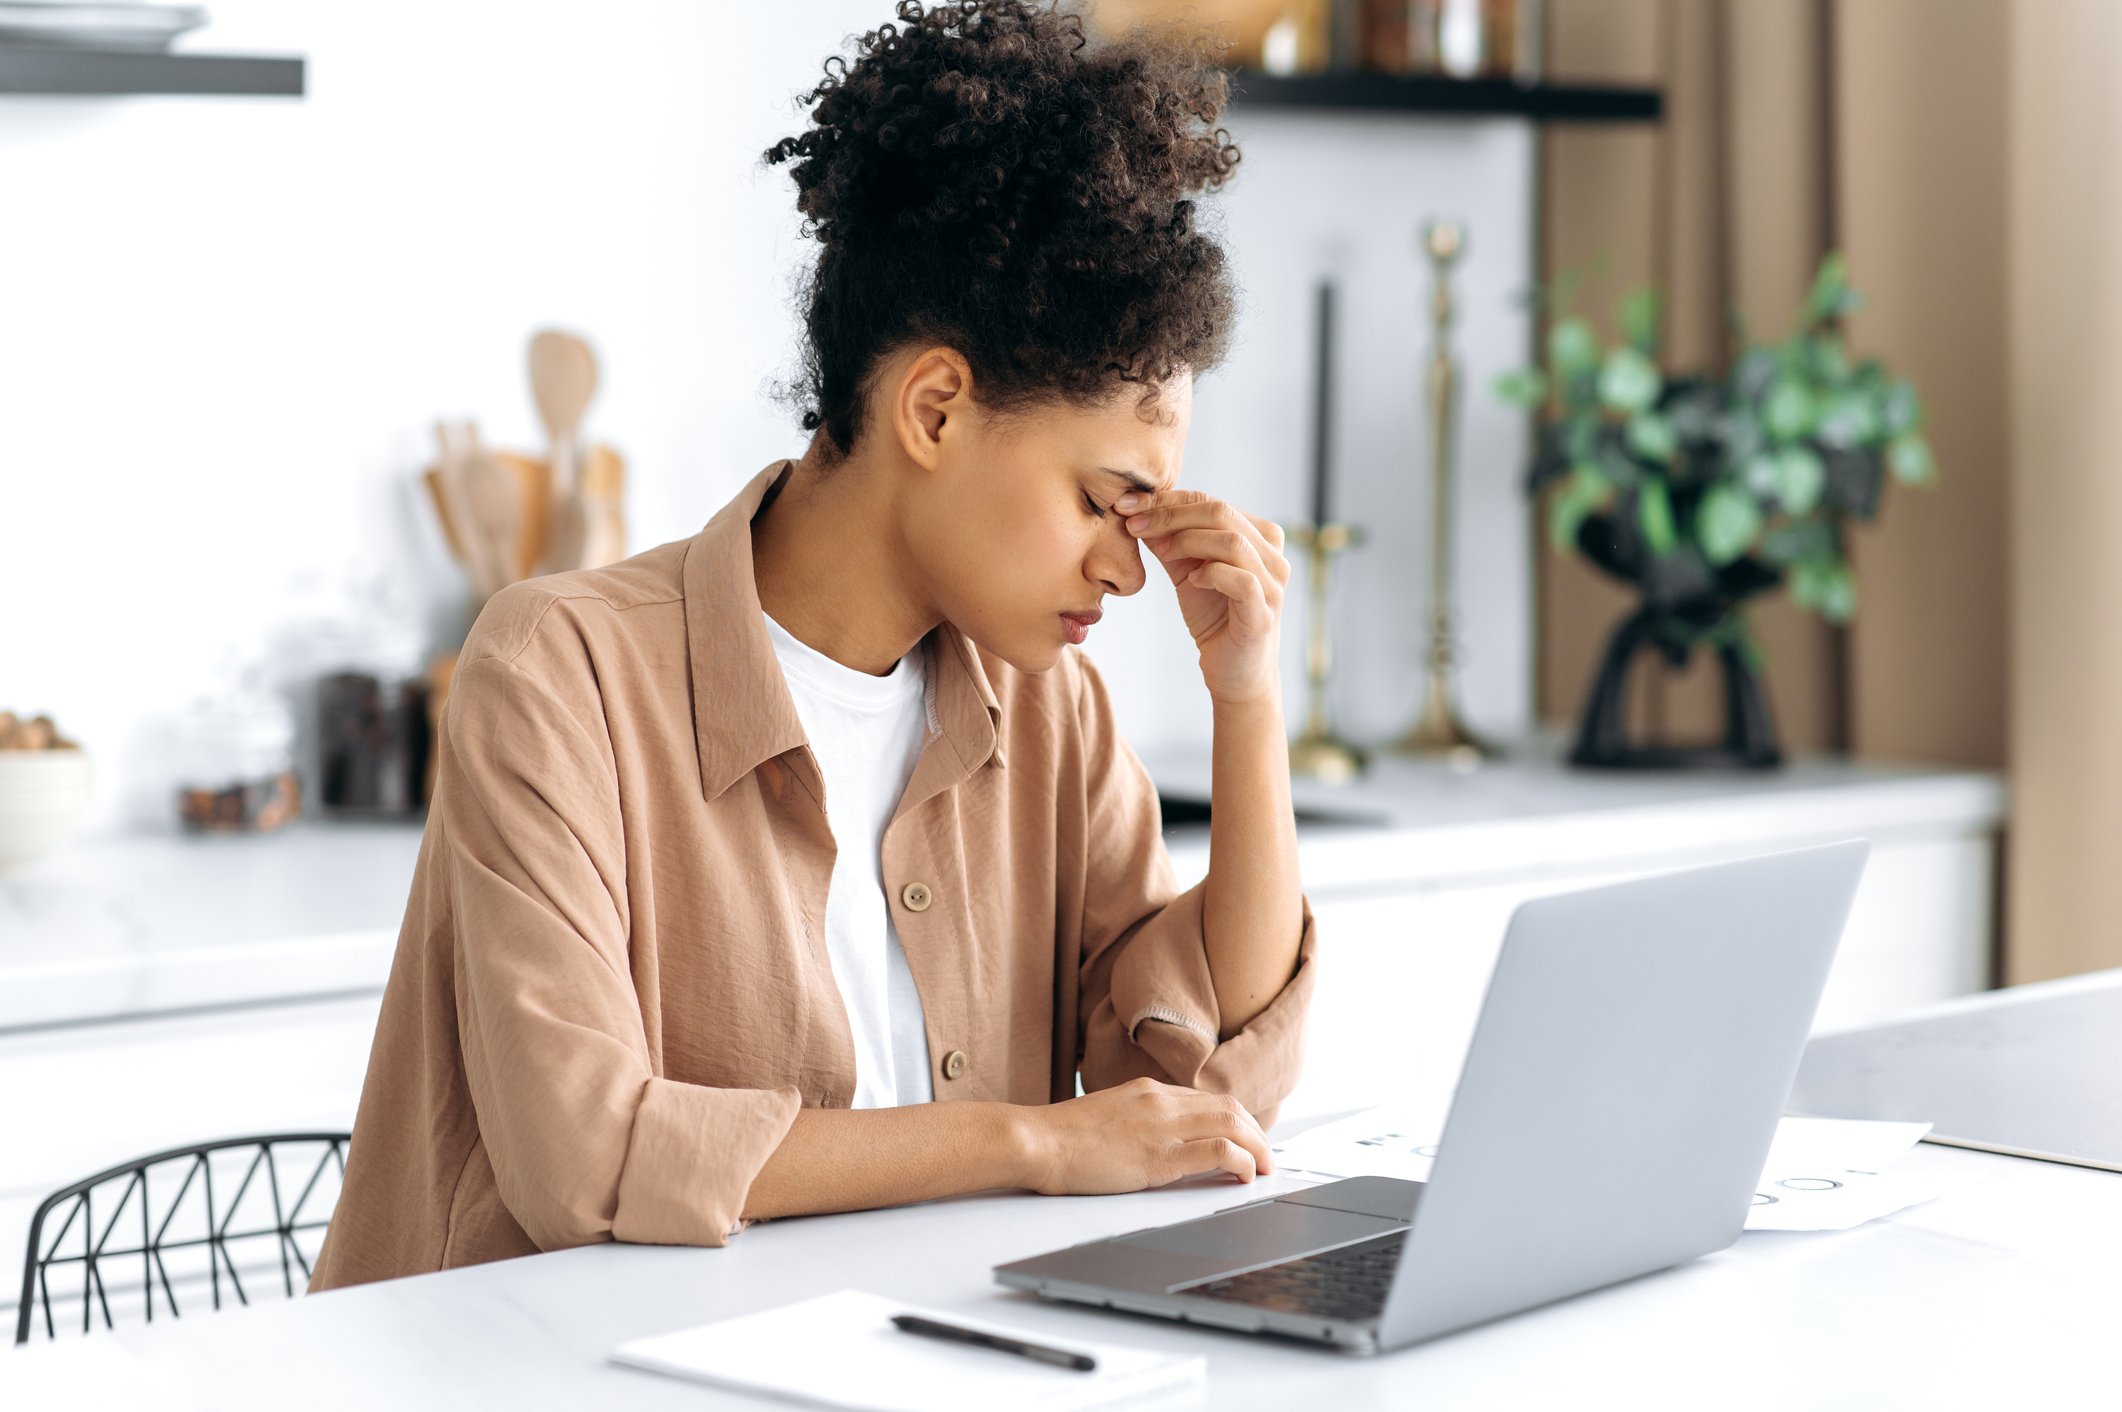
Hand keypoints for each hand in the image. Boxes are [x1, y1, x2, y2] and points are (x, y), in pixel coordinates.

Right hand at [1016, 1076, 1275, 1194]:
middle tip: (1266, 1157)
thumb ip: (1136, 1120)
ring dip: (1258, 1147)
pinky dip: (1241, 1162)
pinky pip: (1217, 1152)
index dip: (1236, 1121)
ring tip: (1265, 1169)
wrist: (1037, 1141)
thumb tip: (1153, 1138)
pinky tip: (1245, 1176)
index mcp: (1148, 1091)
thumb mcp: (1107, 1115)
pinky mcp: (1159, 1156)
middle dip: (1256, 1133)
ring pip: (1232, 1124)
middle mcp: (1161, 1101)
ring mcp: (1162, 1126)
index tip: (1247, 1139)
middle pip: (1229, 1108)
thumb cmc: (1061, 1137)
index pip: (1208, 1100)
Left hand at [1117, 490, 1288, 705]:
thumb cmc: (1214, 619)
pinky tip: (1193, 580)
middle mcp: (1273, 555)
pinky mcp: (1264, 613)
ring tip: (1159, 551)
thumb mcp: (1187, 572)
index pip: (1211, 502)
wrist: (1234, 674)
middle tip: (1133, 524)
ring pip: (1232, 541)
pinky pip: (1240, 579)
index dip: (1166, 500)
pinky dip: (1211, 573)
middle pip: (1221, 513)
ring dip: (1187, 540)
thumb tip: (1136, 512)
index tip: (1126, 505)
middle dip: (1170, 515)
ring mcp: (1273, 583)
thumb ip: (1170, 543)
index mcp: (1259, 536)